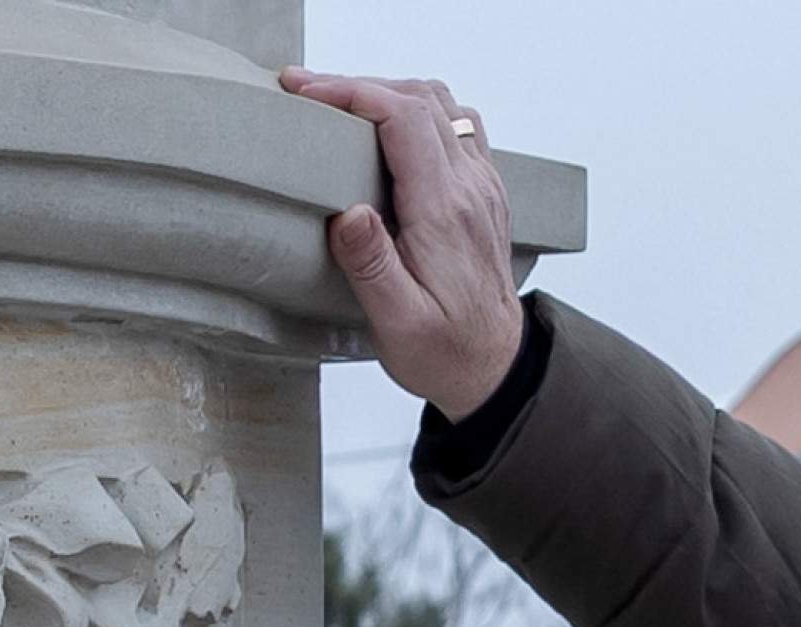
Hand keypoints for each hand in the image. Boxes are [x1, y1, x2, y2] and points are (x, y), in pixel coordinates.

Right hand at [278, 67, 525, 420]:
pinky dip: (417, 111)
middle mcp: (471, 189)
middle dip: (359, 85)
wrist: (494, 368)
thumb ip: (372, 267)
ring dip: (389, 93)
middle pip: (420, 100)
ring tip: (340, 104)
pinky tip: (387, 129)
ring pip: (441, 105)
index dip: (352, 92)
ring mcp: (482, 186)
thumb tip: (348, 213)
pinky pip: (456, 126)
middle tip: (306, 91)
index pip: (404, 120)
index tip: (305, 92)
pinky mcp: (484, 192)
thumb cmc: (443, 351)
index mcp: (444, 212)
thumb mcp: (398, 323)